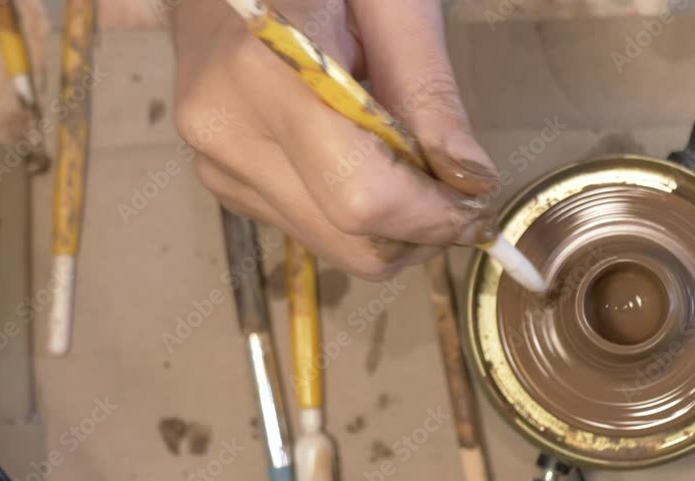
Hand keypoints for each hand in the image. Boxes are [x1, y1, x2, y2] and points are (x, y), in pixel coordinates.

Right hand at [171, 0, 496, 278]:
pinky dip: (352, 212)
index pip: (363, 197)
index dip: (433, 217)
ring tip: (409, 163)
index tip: (479, 205)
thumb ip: (428, 91)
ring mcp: (215, 162)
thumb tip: (472, 181)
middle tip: (457, 191)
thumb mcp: (392, 2)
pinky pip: (307, 226)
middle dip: (419, 232)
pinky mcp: (220, 178)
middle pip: (348, 239)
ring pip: (331, 244)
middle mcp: (228, 133)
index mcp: (266, 73)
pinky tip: (363, 157)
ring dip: (389, 227)